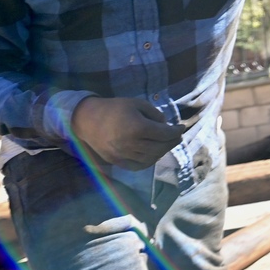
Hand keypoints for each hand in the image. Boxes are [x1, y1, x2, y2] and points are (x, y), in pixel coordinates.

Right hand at [71, 96, 187, 170]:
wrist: (87, 119)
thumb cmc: (114, 108)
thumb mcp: (137, 103)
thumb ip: (154, 114)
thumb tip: (165, 125)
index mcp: (137, 127)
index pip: (164, 134)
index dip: (176, 131)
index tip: (181, 127)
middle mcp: (131, 144)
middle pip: (160, 148)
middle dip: (171, 142)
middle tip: (176, 137)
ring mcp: (123, 155)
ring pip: (150, 159)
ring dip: (161, 152)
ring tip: (165, 144)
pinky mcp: (117, 161)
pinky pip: (138, 166)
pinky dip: (149, 161)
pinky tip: (153, 154)